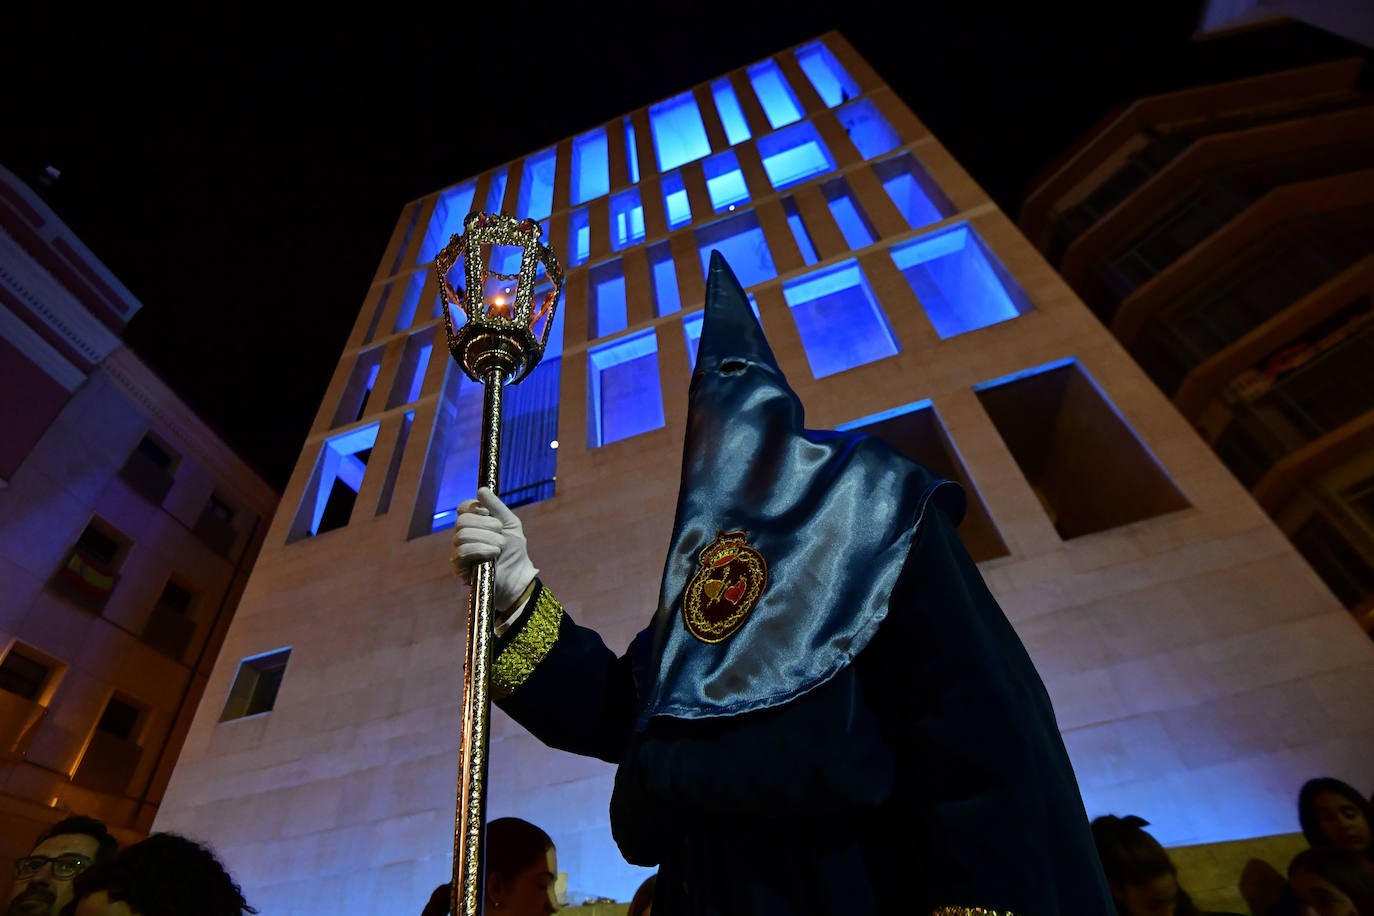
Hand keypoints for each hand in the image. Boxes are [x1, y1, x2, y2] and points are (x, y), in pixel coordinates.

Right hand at [450, 487, 537, 612]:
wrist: (518, 577)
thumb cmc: (514, 551)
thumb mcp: (511, 524)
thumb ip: (497, 507)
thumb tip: (481, 489)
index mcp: (474, 523)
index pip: (463, 508)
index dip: (474, 507)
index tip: (488, 513)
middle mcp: (463, 535)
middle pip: (462, 520)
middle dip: (485, 525)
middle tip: (500, 533)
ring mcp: (458, 551)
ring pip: (462, 535)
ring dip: (487, 538)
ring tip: (500, 547)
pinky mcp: (458, 567)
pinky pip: (462, 551)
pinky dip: (481, 549)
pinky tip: (493, 554)